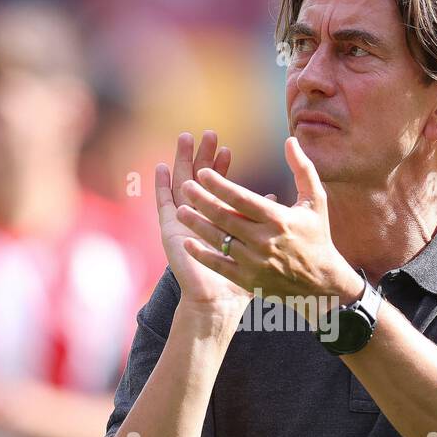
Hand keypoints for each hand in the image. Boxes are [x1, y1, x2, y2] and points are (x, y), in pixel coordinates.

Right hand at [156, 131, 252, 318]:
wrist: (218, 303)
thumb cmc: (240, 279)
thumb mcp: (257, 245)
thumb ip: (263, 220)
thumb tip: (275, 197)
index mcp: (218, 221)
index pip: (219, 187)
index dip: (222, 168)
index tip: (227, 148)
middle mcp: (199, 220)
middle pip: (199, 180)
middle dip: (203, 157)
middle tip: (207, 134)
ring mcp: (183, 224)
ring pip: (181, 185)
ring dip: (182, 161)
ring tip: (185, 139)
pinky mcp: (170, 231)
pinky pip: (163, 204)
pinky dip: (161, 185)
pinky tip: (162, 167)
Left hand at [174, 136, 362, 315]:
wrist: (322, 283)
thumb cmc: (317, 236)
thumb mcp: (316, 201)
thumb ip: (303, 169)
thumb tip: (290, 141)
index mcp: (279, 219)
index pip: (242, 198)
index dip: (219, 185)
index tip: (203, 173)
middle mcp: (265, 241)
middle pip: (225, 217)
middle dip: (202, 200)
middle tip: (186, 186)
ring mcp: (255, 262)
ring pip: (219, 240)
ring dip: (197, 224)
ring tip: (180, 210)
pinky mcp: (249, 280)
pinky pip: (220, 265)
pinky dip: (202, 254)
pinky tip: (188, 242)